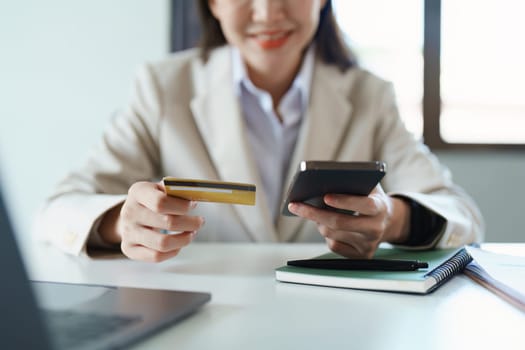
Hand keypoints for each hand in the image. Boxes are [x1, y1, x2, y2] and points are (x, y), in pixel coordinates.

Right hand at [99, 181, 204, 261]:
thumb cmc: (151, 200)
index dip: (182, 206)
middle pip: (167, 223)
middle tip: (200, 222)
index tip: (194, 206)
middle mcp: (130, 212)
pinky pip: (156, 256)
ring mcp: (128, 232)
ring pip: (163, 243)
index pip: (161, 202)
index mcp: (138, 193)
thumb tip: (193, 194)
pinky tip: (179, 244)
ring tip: (191, 233)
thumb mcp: (160, 188)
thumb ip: (175, 190)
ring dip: (184, 240)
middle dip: (190, 223)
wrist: (131, 214)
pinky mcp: (129, 249)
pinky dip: (173, 251)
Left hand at [287, 184, 409, 258]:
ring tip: (313, 213)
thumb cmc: (370, 198)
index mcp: (380, 208)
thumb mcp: (367, 186)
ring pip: (332, 234)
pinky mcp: (361, 256)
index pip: (363, 205)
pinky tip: (325, 226)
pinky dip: (326, 235)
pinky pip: (334, 246)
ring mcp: (369, 245)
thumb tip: (321, 181)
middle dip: (314, 213)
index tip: (325, 196)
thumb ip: (352, 182)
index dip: (344, 201)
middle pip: (340, 223)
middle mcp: (376, 228)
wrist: (387, 221)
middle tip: (296, 205)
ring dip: (318, 223)